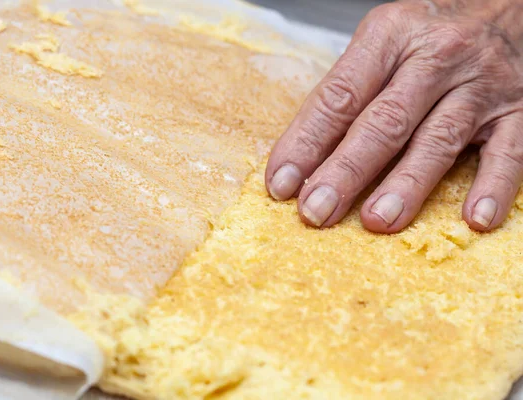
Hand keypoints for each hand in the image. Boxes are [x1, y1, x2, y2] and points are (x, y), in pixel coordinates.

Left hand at [265, 0, 522, 232]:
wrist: (513, 4)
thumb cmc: (433, 34)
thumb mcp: (384, 43)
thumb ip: (351, 92)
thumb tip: (305, 157)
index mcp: (389, 37)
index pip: (339, 96)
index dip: (306, 143)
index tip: (281, 183)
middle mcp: (436, 58)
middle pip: (384, 122)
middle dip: (345, 171)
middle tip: (316, 211)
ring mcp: (481, 85)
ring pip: (438, 140)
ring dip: (406, 185)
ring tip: (377, 220)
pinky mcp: (520, 110)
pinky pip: (509, 153)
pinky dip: (493, 186)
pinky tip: (475, 219)